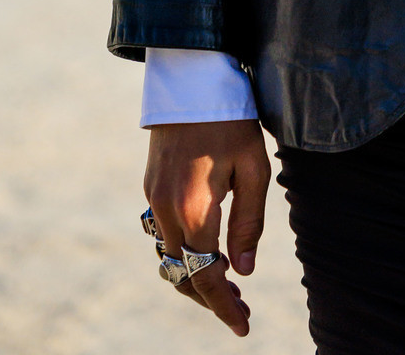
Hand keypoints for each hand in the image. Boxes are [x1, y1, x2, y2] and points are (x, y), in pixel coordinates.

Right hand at [145, 120, 270, 335]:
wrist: (191, 78)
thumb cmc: (232, 119)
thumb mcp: (254, 168)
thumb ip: (249, 223)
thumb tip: (244, 271)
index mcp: (195, 212)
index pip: (207, 278)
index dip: (224, 307)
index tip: (243, 326)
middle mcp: (167, 212)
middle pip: (184, 275)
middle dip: (211, 297)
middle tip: (240, 307)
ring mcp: (153, 200)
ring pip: (169, 258)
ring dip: (194, 275)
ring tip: (227, 281)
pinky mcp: (150, 187)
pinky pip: (162, 234)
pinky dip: (182, 250)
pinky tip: (205, 247)